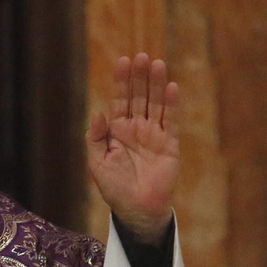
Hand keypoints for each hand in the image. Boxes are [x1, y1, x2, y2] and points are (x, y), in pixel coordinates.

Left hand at [86, 53, 179, 244]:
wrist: (136, 210)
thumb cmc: (114, 189)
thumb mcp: (97, 163)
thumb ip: (95, 137)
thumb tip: (98, 112)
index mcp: (117, 131)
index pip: (120, 100)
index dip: (121, 81)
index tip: (122, 61)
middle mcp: (136, 128)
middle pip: (139, 96)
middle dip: (139, 77)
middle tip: (141, 56)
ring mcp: (153, 135)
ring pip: (155, 104)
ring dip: (156, 84)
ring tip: (157, 63)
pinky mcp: (169, 144)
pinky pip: (171, 121)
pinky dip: (171, 105)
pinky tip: (171, 88)